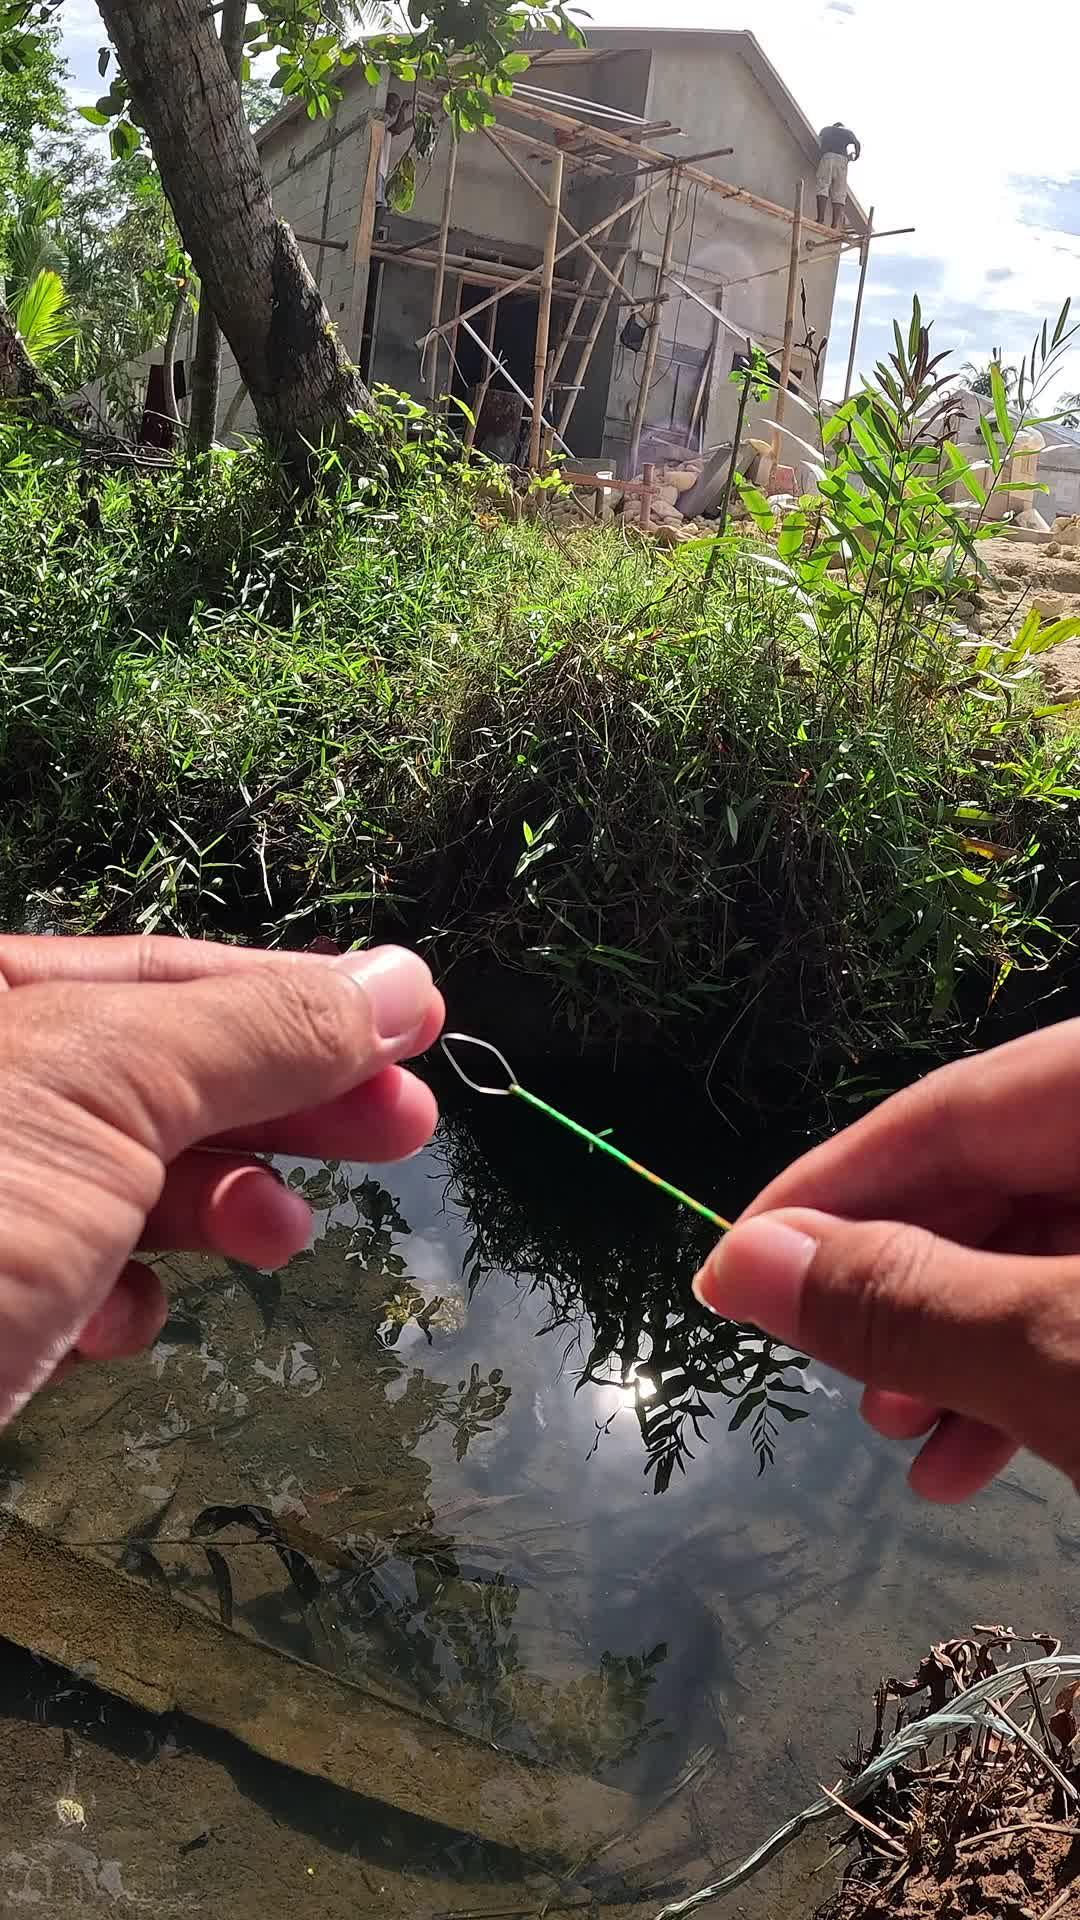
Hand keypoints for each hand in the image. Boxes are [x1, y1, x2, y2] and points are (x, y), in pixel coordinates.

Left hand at [0, 935, 443, 1424]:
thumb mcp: (102, 1090)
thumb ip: (255, 1030)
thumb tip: (397, 982)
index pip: (180, 974)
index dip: (309, 1000)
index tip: (417, 1030)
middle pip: (169, 1071)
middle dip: (288, 1103)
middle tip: (401, 1133)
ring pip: (131, 1178)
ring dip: (221, 1206)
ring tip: (277, 1243)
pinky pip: (75, 1272)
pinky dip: (121, 1296)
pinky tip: (123, 1324)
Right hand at [693, 1020, 1079, 1501]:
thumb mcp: (1063, 1351)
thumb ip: (907, 1300)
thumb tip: (743, 1257)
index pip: (950, 1108)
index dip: (831, 1188)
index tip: (731, 1266)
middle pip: (994, 1175)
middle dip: (897, 1285)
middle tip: (825, 1369)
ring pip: (1044, 1249)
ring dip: (955, 1346)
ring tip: (895, 1432)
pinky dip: (1033, 1373)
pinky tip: (970, 1463)